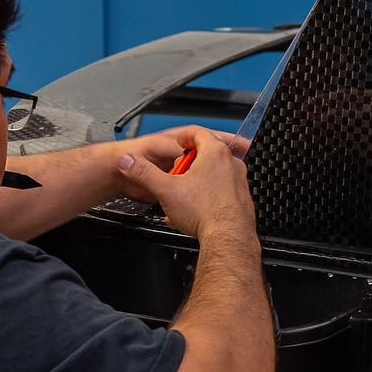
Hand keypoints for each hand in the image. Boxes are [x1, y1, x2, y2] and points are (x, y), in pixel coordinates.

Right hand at [115, 127, 255, 239]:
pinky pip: (222, 191)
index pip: (199, 132)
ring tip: (183, 196)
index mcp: (215, 153)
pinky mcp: (242, 199)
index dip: (185, 136)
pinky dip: (208, 196)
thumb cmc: (205, 212)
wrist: (227, 239)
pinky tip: (194, 211)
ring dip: (198, 181)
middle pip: (208, 153)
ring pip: (215, 174)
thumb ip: (144, 173)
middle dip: (188, 163)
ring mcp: (239, 182)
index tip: (178, 142)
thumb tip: (129, 163)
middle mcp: (231, 164)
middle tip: (176, 173)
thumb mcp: (165, 190)